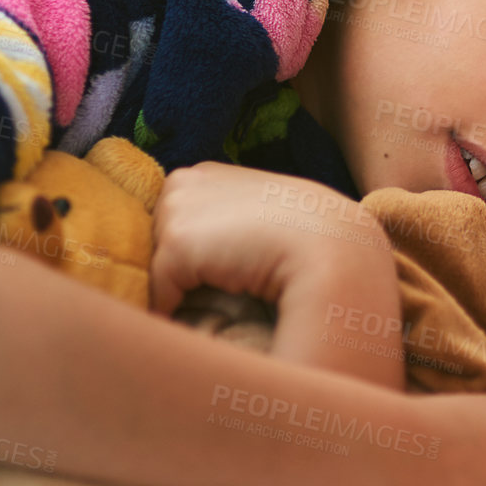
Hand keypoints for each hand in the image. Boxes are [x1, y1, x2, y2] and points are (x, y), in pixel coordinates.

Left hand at [149, 162, 390, 316]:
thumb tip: (206, 254)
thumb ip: (227, 221)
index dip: (185, 250)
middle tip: (207, 286)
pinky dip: (173, 309)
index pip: (172, 218)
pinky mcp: (179, 243)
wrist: (330, 245)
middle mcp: (185, 182)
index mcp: (204, 173)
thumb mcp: (260, 212)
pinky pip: (159, 291)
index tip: (206, 272)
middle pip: (154, 239)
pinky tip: (203, 313)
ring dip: (175, 286)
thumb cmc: (304, 234)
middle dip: (171, 266)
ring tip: (212, 296)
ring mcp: (179, 210)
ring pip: (155, 264)